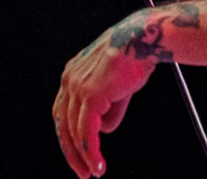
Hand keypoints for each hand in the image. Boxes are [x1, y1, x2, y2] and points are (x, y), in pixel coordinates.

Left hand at [52, 21, 157, 177]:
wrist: (143, 40)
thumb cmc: (134, 58)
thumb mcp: (118, 87)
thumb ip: (110, 108)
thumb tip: (105, 130)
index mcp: (72, 75)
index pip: (63, 112)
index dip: (69, 135)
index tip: (79, 153)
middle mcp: (69, 80)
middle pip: (63, 124)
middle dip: (71, 151)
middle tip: (82, 172)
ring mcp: (78, 87)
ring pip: (74, 132)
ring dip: (83, 156)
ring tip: (94, 171)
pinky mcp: (90, 95)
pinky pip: (87, 132)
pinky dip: (91, 152)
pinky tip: (98, 164)